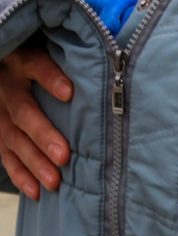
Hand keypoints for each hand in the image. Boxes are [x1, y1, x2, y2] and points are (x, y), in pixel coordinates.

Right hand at [0, 44, 72, 199]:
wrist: (3, 61)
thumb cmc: (38, 51)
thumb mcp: (49, 44)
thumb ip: (71, 51)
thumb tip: (110, 60)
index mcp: (22, 60)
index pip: (37, 65)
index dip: (51, 79)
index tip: (69, 93)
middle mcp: (8, 86)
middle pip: (24, 111)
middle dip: (43, 135)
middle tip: (64, 156)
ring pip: (13, 138)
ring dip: (33, 162)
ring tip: (54, 181)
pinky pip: (5, 155)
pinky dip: (20, 174)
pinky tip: (36, 191)